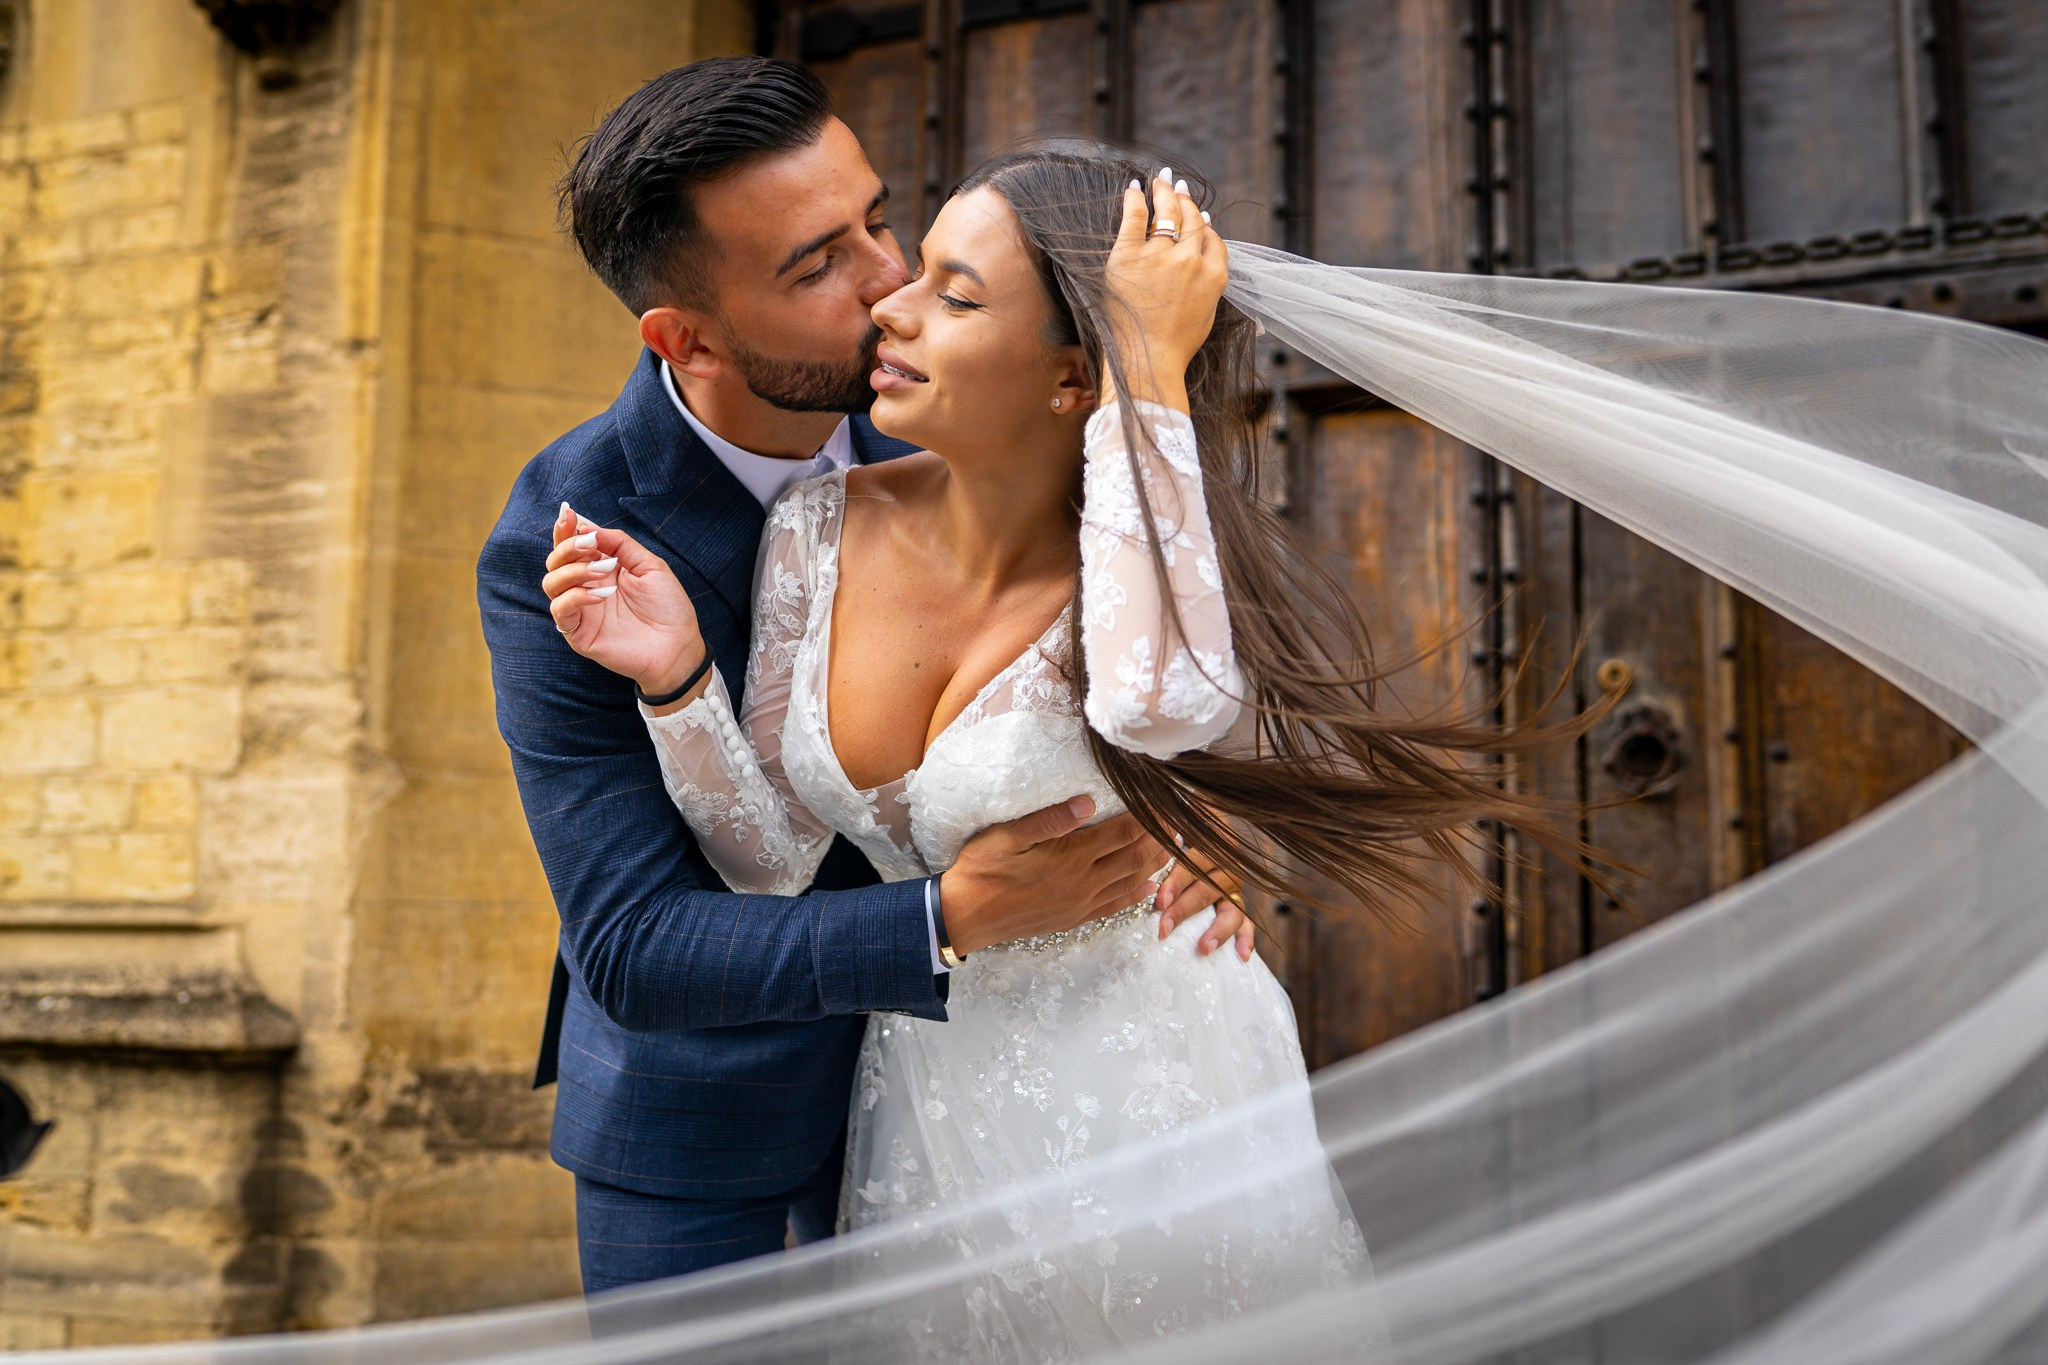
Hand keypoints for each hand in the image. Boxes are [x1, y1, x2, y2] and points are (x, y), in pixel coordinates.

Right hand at [543, 502, 706, 698]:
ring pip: (551, 582)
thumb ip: (620, 544)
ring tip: (603, 571)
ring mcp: (580, 610)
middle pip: (555, 561)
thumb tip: (589, 526)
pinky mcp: (578, 633)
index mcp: (600, 568)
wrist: (677, 646)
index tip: (568, 512)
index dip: (564, 528)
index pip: (571, 546)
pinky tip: (602, 594)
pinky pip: (560, 610)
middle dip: (568, 547)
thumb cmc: (667, 606)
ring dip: (573, 570)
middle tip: (590, 544)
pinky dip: (576, 596)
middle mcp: (585, 586)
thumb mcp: (649, 565)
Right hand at [938, 797, 1168, 955]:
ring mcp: (1079, 903)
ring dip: (1155, 864)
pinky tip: (1148, 888)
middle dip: (1160, 839)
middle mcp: (1082, 882)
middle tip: (1179, 822)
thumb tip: (1088, 802)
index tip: (1166, 803)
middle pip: (1135, 857)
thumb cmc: (982, 870)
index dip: (1149, 818)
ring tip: (1173, 848)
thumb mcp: (1007, 836)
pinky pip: (1114, 907)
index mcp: (1070, 857)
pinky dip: (1135, 895)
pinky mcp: (1073, 918)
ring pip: (1130, 882)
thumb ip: (1050, 820)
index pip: (1123, 833)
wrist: (965, 917)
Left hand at [1101, 168, 1229, 411]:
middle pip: (1191, 219)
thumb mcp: (1206, 313)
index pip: (1212, 237)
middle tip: (1177, 186)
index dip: (1203, 224)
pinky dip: (1135, 199)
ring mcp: (1160, 256)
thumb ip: (1210, 282)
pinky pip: (1134, 217)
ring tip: (1160, 180)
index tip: (1197, 216)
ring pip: (1167, 212)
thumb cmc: (1174, 346)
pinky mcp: (1129, 256)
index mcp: (1214, 276)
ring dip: (1165, 191)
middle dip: (1185, 199)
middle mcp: (1190, 260)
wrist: (1147, 361)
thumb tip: (1205, 250)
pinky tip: (1133, 188)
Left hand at [1156, 847, 1254, 961]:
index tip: (1161, 902)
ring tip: (1204, 948)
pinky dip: (1246, 939)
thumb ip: (1165, 843)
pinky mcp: (1239, 906)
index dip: (1177, 882)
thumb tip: (1145, 863)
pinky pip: (1246, 923)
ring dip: (1218, 930)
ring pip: (1232, 910)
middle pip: (1208, 890)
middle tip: (1165, 928)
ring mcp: (1235, 888)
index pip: (1194, 863)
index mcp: (1212, 846)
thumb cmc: (1179, 842)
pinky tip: (1242, 956)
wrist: (1207, 840)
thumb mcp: (1175, 837)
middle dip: (1185, 910)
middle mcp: (1227, 867)